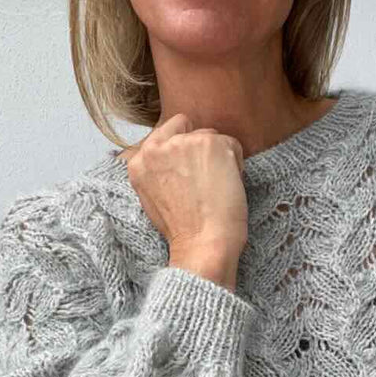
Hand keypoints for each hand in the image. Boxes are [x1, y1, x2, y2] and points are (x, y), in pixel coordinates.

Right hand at [122, 114, 247, 262]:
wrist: (202, 244)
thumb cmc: (184, 231)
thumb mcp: (153, 198)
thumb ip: (158, 170)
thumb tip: (175, 158)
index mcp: (138, 161)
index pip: (166, 132)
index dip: (183, 151)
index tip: (189, 173)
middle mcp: (156, 147)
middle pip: (190, 132)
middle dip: (200, 153)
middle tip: (203, 186)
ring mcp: (183, 142)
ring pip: (212, 137)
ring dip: (219, 159)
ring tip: (214, 190)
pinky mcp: (210, 143)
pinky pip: (234, 145)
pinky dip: (236, 165)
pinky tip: (226, 188)